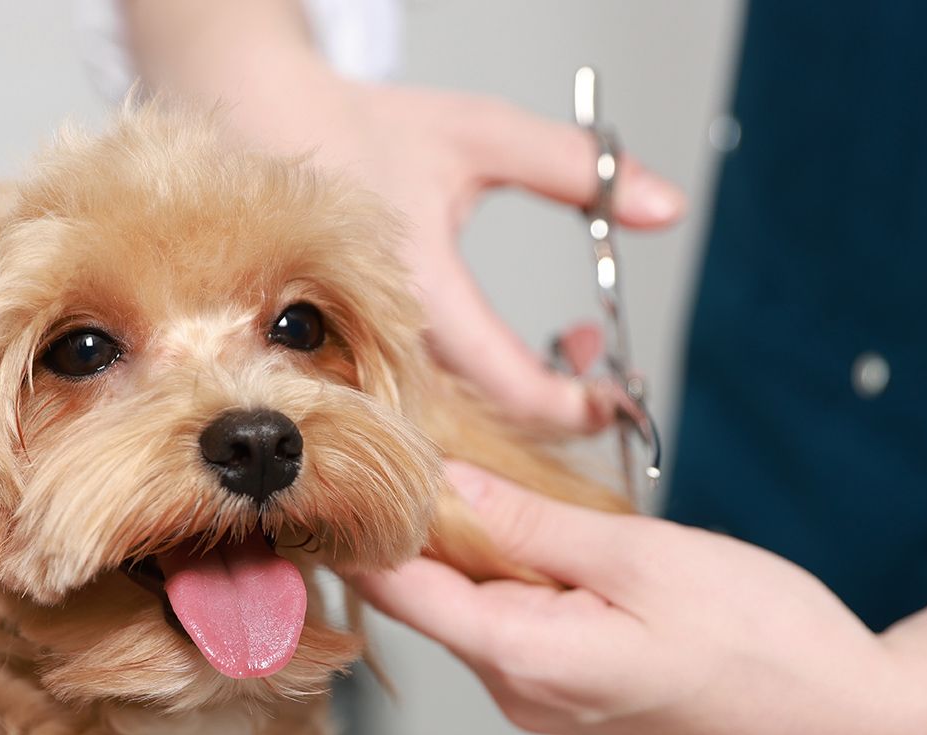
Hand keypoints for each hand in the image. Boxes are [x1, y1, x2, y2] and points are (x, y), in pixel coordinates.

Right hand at [128, 18, 684, 430]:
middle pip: (488, 421)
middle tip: (592, 353)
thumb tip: (668, 206)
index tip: (618, 391)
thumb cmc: (362, 128)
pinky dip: (475, 385)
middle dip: (555, 396)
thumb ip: (577, 170)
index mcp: (421, 292)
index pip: (516, 388)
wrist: (258, 121)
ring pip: (455, 420)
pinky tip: (500, 347)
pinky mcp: (344, 364)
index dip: (580, 404)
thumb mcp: (482, 135)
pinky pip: (419, 404)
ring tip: (563, 345)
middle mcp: (383, 341)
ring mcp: (357, 361)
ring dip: (517, 390)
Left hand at [355, 463, 926, 734]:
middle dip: (433, 515)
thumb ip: (531, 522)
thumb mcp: (642, 555)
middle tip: (451, 432)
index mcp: (521, 659)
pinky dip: (522, 570)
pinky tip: (561, 531)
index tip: (368, 449)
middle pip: (428, 593)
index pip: (395, 589)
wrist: (844, 722)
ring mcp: (542, 698)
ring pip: (474, 603)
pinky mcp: (571, 691)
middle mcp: (516, 692)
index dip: (370, 516)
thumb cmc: (765, 643)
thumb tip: (446, 483)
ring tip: (523, 476)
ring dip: (487, 538)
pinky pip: (516, 620)